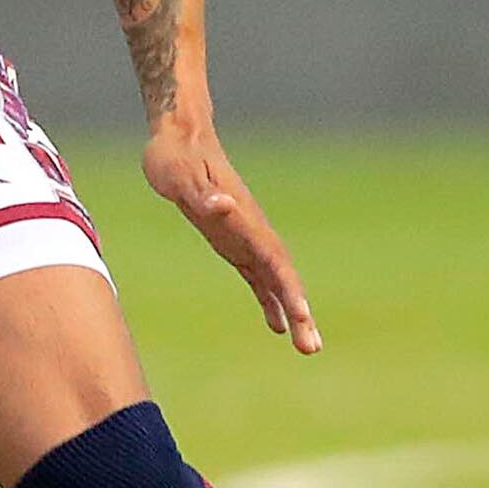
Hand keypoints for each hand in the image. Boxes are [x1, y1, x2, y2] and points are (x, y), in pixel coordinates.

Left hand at [145, 117, 320, 351]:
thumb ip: (203, 192)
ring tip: (307, 347)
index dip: (288, 287)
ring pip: (276, 281)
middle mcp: (252, 231)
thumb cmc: (176, 157)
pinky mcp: (233, 242)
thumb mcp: (182, 175)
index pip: (273, 258)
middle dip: (300, 311)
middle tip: (312, 348)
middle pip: (283, 277)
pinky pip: (258, 278)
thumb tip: (223, 204)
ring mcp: (245, 238)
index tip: (303, 314)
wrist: (179, 139)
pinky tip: (276, 325)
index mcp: (245, 218)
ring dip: (292, 312)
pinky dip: (269, 301)